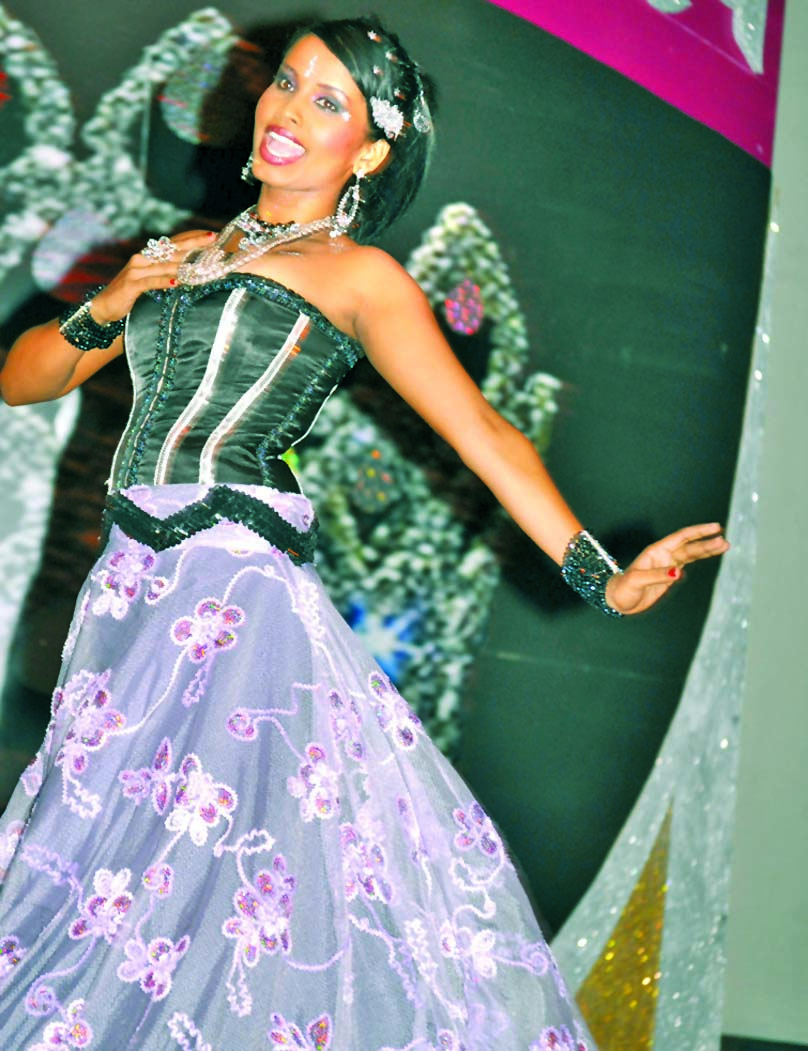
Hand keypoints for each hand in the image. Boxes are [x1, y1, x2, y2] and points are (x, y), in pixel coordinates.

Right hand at [89, 230, 216, 322]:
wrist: (103, 306)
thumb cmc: (130, 293)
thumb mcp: (151, 280)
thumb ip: (167, 274)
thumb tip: (190, 273)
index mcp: (149, 256)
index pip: (174, 243)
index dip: (192, 237)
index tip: (211, 235)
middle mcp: (143, 258)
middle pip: (172, 249)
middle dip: (194, 243)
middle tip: (212, 238)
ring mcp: (136, 270)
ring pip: (164, 265)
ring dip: (183, 265)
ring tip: (201, 264)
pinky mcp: (131, 285)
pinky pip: (150, 282)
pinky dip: (163, 282)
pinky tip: (176, 283)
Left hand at [605, 523, 729, 615]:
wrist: (619, 600)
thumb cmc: (624, 588)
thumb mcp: (638, 581)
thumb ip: (657, 576)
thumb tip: (679, 573)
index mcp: (655, 551)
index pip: (681, 538)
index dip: (698, 532)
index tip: (715, 528)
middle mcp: (663, 555)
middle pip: (689, 546)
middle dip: (707, 543)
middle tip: (724, 541)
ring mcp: (668, 564)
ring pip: (691, 554)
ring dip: (707, 550)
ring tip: (725, 546)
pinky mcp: (670, 575)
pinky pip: (688, 563)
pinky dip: (700, 558)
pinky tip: (712, 554)